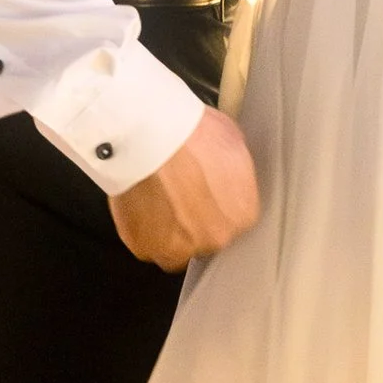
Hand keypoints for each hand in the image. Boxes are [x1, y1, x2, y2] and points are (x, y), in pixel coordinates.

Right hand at [110, 106, 259, 269]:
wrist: (151, 137)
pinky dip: (141, 228)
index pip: (233, 222)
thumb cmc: (191, 135)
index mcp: (242, 216)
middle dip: (194, 221)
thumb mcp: (233, 143)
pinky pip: (144, 244)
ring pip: (174, 248)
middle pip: (206, 238)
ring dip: (167, 230)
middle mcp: (214, 238)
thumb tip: (229, 173)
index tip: (203, 193)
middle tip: (178, 193)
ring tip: (158, 199)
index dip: (216, 206)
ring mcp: (178, 247)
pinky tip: (141, 202)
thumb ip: (236, 173)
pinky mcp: (144, 247)